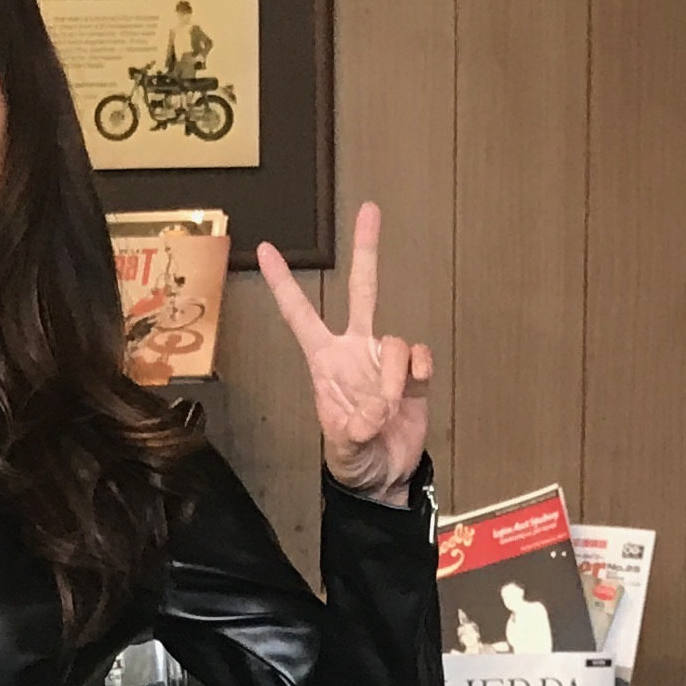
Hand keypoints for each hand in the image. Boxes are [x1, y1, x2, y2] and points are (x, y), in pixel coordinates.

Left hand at [257, 199, 432, 504]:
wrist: (385, 477)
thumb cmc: (353, 462)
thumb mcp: (343, 453)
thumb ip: (352, 434)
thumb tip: (371, 414)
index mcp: (325, 363)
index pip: (300, 316)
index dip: (284, 284)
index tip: (266, 249)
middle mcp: (356, 351)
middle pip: (363, 291)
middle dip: (367, 251)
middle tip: (370, 208)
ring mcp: (385, 360)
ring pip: (396, 342)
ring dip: (393, 378)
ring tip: (387, 411)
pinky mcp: (413, 375)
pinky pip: (420, 357)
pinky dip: (418, 373)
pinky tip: (413, 391)